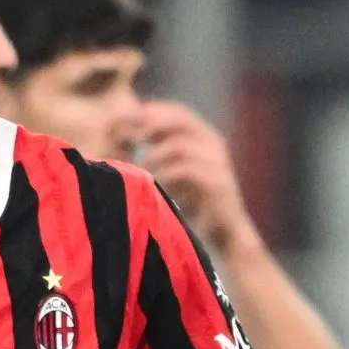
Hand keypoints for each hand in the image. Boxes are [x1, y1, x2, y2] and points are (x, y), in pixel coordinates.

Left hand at [136, 99, 255, 253]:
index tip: (126, 124)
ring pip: (180, 145)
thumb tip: (126, 134)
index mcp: (203, 138)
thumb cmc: (191, 203)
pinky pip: (187, 170)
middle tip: (129, 138)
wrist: (223, 236)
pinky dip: (166, 174)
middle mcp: (213, 145)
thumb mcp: (172, 171)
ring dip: (154, 155)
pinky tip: (155, 183)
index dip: (151, 113)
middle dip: (151, 126)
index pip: (178, 112)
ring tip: (140, 169)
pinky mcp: (218, 183)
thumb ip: (158, 151)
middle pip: (181, 120)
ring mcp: (218, 163)